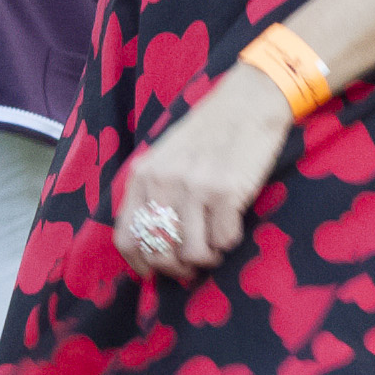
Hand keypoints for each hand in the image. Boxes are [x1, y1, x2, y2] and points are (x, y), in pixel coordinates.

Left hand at [112, 65, 293, 285]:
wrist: (247, 103)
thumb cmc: (208, 134)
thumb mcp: (166, 158)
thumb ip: (154, 194)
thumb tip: (154, 246)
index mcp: (142, 175)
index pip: (127, 238)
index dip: (141, 263)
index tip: (155, 271)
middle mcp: (163, 182)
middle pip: (158, 251)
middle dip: (177, 268)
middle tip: (192, 263)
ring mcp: (194, 187)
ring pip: (192, 254)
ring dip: (206, 258)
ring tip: (214, 246)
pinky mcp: (226, 192)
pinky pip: (224, 241)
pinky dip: (229, 241)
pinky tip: (231, 224)